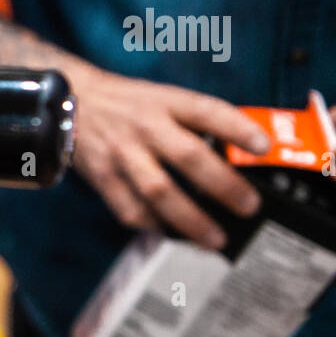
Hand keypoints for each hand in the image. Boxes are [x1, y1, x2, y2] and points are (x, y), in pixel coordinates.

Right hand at [66, 64, 268, 248]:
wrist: (71, 101)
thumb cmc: (126, 103)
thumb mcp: (162, 97)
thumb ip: (195, 120)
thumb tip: (241, 149)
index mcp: (165, 102)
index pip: (207, 111)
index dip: (237, 128)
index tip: (263, 147)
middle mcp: (145, 127)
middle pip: (188, 157)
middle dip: (223, 186)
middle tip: (249, 207)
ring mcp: (122, 153)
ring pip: (159, 191)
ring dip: (190, 219)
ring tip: (215, 239)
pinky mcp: (102, 176)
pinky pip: (129, 208)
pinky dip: (151, 225)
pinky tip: (169, 233)